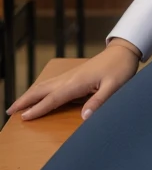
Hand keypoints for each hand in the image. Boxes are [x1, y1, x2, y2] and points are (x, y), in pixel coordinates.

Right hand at [5, 42, 140, 121]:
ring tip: (18, 105)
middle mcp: (69, 78)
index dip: (38, 109)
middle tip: (9, 111)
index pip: (53, 98)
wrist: (123, 51)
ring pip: (45, 85)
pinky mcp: (74, 75)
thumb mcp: (115, 87)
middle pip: (42, 90)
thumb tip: (84, 117)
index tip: (23, 118)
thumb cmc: (120, 69)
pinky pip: (52, 84)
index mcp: (77, 82)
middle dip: (25, 100)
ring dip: (30, 94)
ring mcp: (71, 75)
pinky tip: (39, 95)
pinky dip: (40, 90)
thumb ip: (99, 101)